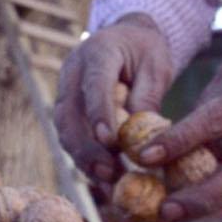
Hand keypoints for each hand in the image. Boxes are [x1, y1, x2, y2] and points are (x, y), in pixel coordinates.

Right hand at [54, 14, 176, 190]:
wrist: (128, 40)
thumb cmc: (145, 52)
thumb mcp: (156, 67)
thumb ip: (147, 98)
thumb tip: (140, 139)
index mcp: (98, 52)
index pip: (94, 84)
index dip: (99, 113)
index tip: (109, 141)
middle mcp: (73, 72)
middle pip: (69, 114)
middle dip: (86, 147)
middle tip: (108, 172)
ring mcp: (65, 92)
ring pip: (64, 130)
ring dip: (83, 159)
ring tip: (108, 182)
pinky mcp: (67, 110)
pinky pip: (71, 137)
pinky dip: (85, 160)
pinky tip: (104, 179)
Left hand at [139, 40, 221, 221]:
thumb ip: (207, 107)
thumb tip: (171, 140)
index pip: (215, 121)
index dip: (180, 140)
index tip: (145, 156)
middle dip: (200, 198)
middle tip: (163, 211)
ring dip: (204, 205)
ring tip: (165, 214)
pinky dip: (218, 193)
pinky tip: (190, 201)